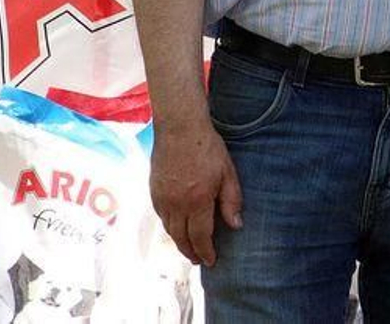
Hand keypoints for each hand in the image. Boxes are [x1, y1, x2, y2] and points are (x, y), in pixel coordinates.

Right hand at [149, 121, 242, 265]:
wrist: (179, 129)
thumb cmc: (208, 148)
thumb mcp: (228, 173)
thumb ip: (231, 200)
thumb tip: (235, 226)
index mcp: (197, 201)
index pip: (200, 236)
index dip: (206, 252)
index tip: (211, 261)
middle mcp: (176, 204)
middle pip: (181, 238)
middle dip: (191, 252)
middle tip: (199, 261)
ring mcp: (162, 199)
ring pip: (169, 230)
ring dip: (179, 242)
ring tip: (189, 249)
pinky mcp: (153, 192)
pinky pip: (161, 217)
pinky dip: (170, 228)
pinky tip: (177, 228)